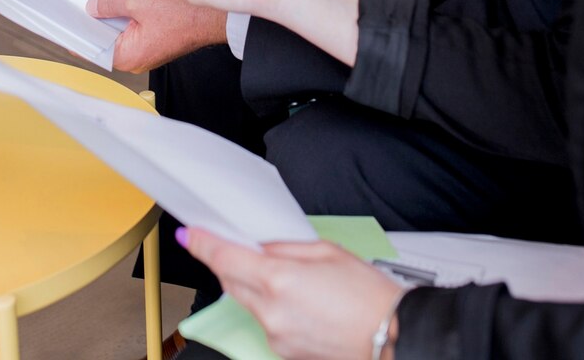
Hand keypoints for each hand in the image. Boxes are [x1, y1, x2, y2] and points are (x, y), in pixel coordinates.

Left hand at [87, 0, 227, 72]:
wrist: (216, 13)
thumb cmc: (186, 12)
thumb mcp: (138, 0)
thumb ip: (110, 4)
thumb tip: (93, 7)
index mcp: (128, 56)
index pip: (91, 49)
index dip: (76, 33)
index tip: (63, 23)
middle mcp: (136, 59)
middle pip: (104, 40)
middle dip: (94, 22)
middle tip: (80, 4)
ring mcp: (146, 51)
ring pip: (119, 33)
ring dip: (113, 17)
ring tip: (103, 1)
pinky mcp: (155, 41)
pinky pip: (133, 29)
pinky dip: (127, 16)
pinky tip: (124, 2)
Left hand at [183, 227, 405, 359]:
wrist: (394, 337)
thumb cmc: (370, 296)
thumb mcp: (327, 251)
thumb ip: (285, 246)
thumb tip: (259, 245)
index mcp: (279, 279)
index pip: (224, 257)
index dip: (201, 243)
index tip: (189, 235)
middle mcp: (271, 311)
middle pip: (230, 280)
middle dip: (229, 262)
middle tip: (241, 247)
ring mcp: (275, 335)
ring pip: (247, 302)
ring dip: (254, 286)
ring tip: (290, 278)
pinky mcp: (283, 351)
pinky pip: (265, 321)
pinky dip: (271, 307)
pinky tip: (298, 301)